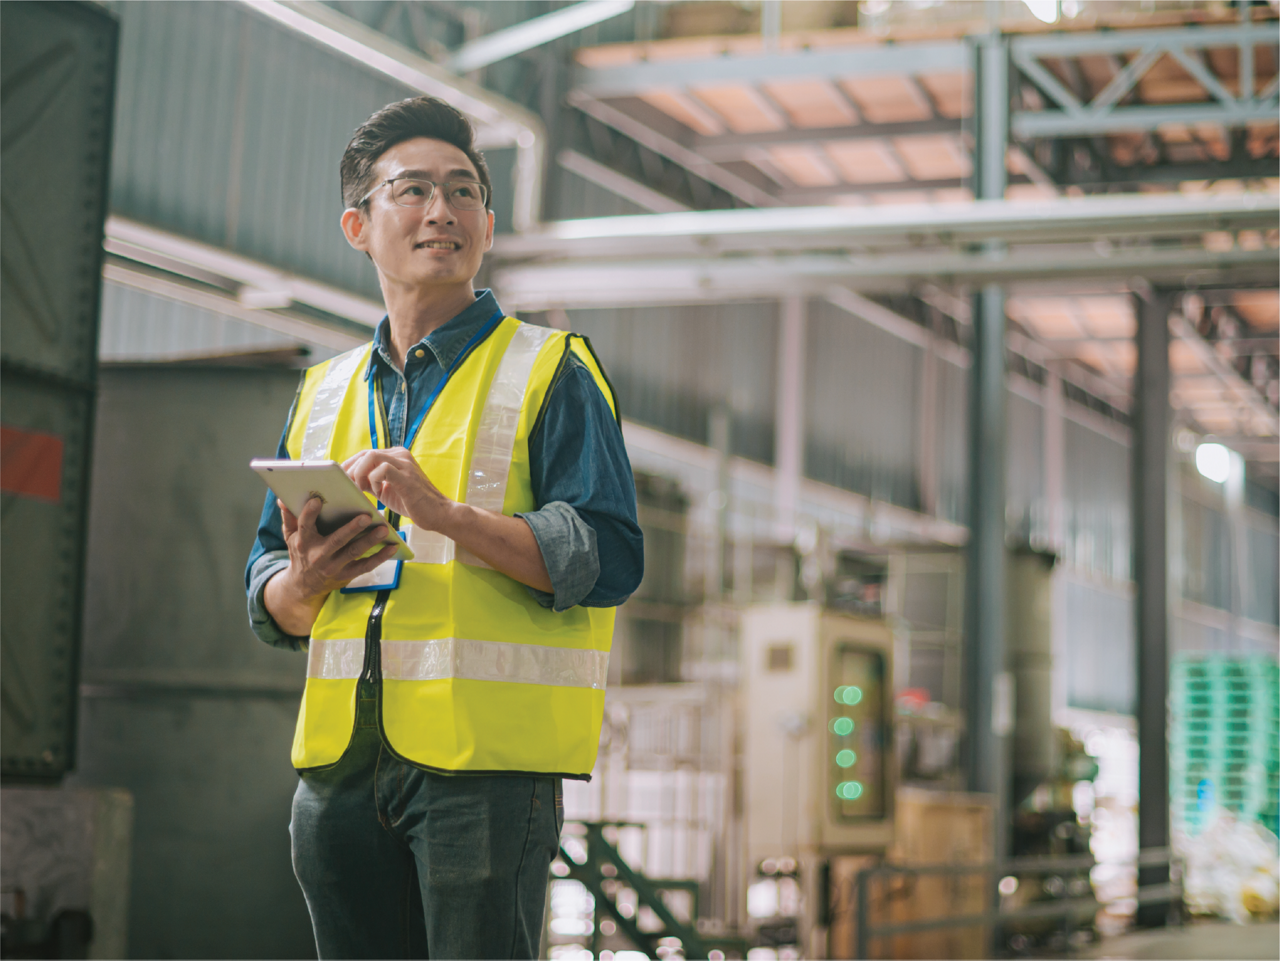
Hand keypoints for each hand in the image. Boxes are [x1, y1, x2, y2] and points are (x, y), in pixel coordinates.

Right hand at [278, 496, 397, 600]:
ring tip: (384, 528)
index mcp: (304, 542)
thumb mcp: (290, 536)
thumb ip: (289, 516)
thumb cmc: (300, 553)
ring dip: (370, 540)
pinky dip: (380, 557)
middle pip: (336, 540)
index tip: (316, 500)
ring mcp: (333, 567)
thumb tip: (283, 498)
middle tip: (367, 516)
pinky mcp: (346, 575)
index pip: (305, 526)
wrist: (304, 586)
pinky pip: (365, 566)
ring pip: (354, 553)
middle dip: (352, 528)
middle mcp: (318, 556)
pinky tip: (392, 547)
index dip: (309, 513)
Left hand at [342, 447, 457, 532]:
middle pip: (365, 453)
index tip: (340, 480)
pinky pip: (382, 470)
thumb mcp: (386, 489)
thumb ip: (370, 481)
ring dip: (359, 474)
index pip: (365, 454)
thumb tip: (348, 480)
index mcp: (396, 456)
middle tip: (345, 487)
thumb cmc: (413, 503)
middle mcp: (400, 455)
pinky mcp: (407, 477)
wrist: (439, 514)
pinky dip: (373, 481)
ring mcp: (405, 464)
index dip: (350, 465)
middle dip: (350, 470)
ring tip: (359, 489)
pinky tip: (378, 494)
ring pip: (371, 457)